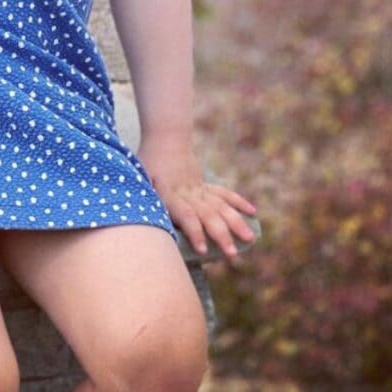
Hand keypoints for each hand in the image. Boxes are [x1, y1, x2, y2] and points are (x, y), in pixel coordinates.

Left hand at [136, 138, 258, 262]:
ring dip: (236, 223)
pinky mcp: (205, 185)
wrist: (165, 137)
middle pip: (208, 215)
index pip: (186, 216)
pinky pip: (224, 193)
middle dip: (221, 236)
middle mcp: (189, 193)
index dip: (195, 232)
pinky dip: (239, 202)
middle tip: (232, 254)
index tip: (203, 250)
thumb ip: (143, 199)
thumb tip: (142, 220)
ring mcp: (199, 189)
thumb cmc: (147, 163)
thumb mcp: (139, 180)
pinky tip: (252, 212)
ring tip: (249, 239)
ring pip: (221, 206)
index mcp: (170, 195)